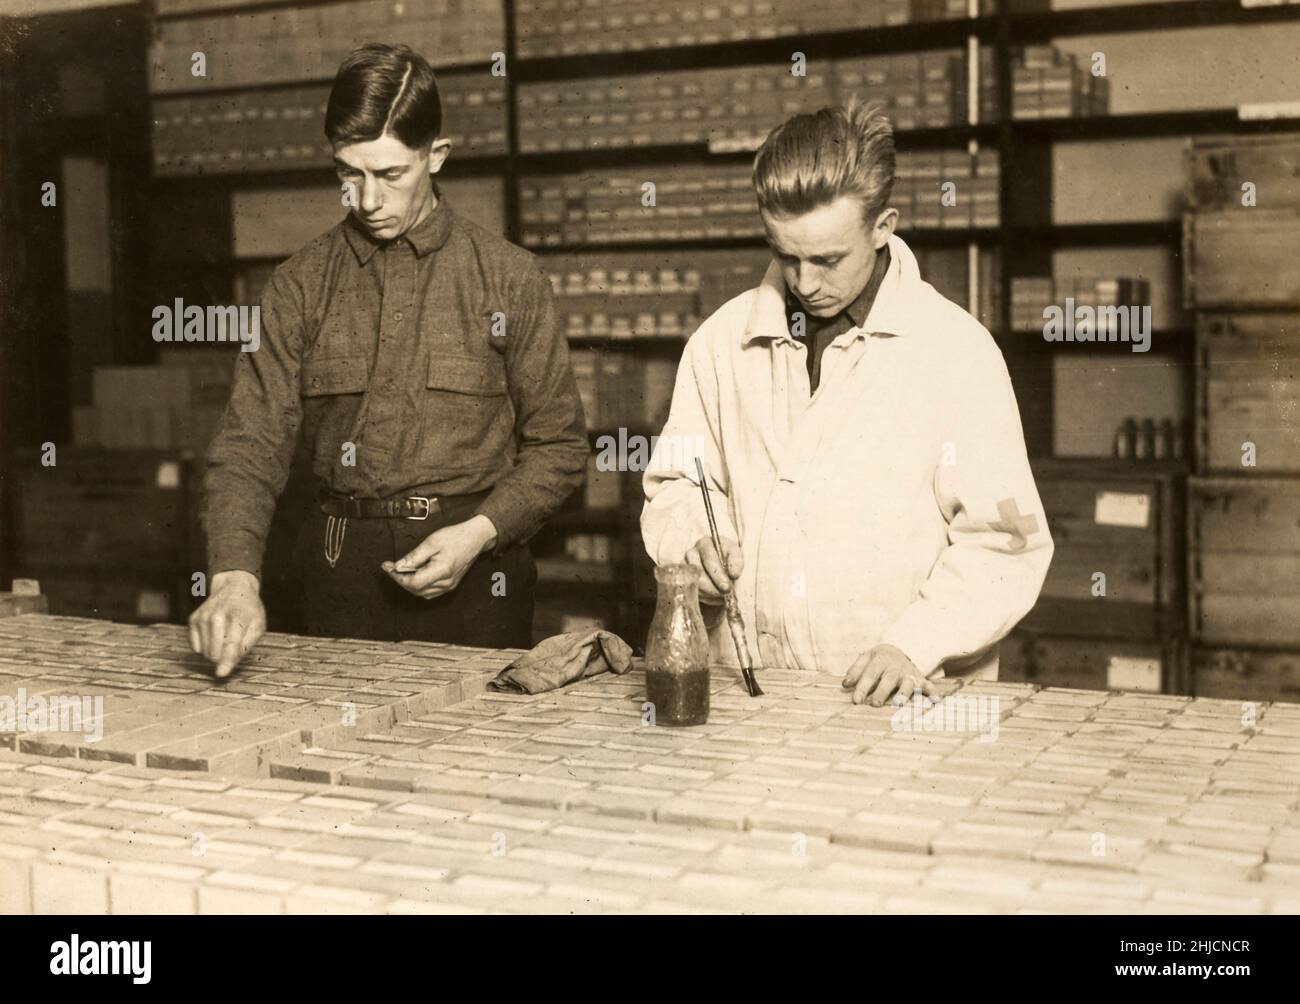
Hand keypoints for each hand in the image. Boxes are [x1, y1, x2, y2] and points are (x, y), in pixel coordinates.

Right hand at [189, 570, 265, 678]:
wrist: (233, 588)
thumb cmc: (249, 610)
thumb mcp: (258, 626)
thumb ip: (246, 646)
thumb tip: (229, 665)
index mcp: (237, 617)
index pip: (230, 643)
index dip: (226, 661)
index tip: (221, 674)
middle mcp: (217, 616)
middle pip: (214, 652)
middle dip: (223, 658)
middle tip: (233, 646)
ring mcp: (203, 617)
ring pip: (204, 652)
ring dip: (215, 651)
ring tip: (225, 636)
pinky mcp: (193, 620)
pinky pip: (196, 647)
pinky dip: (205, 646)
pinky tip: (215, 635)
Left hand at [383, 515, 497, 598]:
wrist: (475, 538)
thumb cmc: (456, 537)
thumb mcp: (431, 542)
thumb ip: (413, 556)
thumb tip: (398, 566)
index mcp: (441, 571)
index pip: (413, 582)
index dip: (397, 576)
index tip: (388, 567)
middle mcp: (446, 582)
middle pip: (415, 589)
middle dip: (400, 579)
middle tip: (391, 567)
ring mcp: (449, 586)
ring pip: (421, 593)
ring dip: (409, 584)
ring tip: (402, 570)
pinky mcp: (450, 585)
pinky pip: (430, 592)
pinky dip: (419, 586)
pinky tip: (415, 575)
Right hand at [685, 535, 742, 603]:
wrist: (718, 559)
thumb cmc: (726, 555)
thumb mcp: (735, 553)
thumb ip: (736, 561)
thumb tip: (734, 574)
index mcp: (704, 544)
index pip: (709, 559)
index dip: (718, 575)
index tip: (727, 586)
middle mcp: (691, 554)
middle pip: (699, 574)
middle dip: (713, 587)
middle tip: (724, 594)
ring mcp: (685, 567)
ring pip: (695, 584)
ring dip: (710, 593)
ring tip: (722, 595)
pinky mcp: (683, 580)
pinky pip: (693, 592)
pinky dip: (706, 597)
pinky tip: (715, 596)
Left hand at [842, 644, 934, 706]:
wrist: (902, 649)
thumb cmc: (879, 659)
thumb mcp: (866, 658)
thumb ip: (855, 670)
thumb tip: (845, 684)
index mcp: (880, 660)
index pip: (869, 674)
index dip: (862, 687)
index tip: (856, 700)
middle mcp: (896, 667)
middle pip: (889, 679)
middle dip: (882, 691)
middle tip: (874, 704)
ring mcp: (909, 673)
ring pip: (908, 683)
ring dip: (904, 693)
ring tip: (899, 703)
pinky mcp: (921, 679)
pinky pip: (929, 686)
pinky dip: (933, 693)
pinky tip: (935, 700)